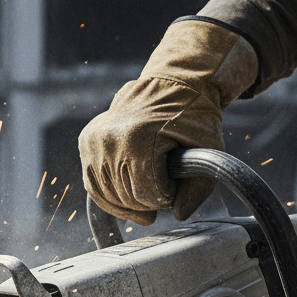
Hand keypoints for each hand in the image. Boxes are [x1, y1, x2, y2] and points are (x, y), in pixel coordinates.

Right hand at [78, 19, 257, 225]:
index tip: (176, 185)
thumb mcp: (209, 148)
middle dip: (149, 200)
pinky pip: (94, 186)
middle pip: (127, 197)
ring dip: (131, 202)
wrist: (170, 83)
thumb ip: (199, 187)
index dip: (165, 196)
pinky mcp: (87, 142)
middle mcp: (110, 139)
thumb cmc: (192, 115)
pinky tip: (129, 199)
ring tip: (148, 191)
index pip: (146, 194)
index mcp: (138, 138)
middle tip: (164, 188)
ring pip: (108, 196)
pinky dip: (111, 198)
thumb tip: (178, 214)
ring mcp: (94, 141)